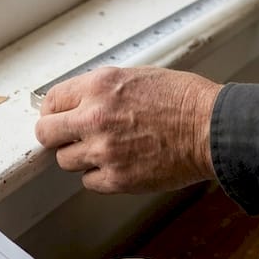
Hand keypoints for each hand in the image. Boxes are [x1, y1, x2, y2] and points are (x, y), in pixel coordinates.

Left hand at [34, 66, 222, 193]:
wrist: (211, 128)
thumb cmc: (184, 100)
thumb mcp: (136, 77)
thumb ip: (102, 91)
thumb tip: (78, 103)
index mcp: (99, 86)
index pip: (51, 102)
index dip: (54, 111)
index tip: (59, 118)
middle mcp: (95, 117)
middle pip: (46, 134)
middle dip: (56, 136)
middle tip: (69, 138)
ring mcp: (103, 150)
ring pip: (66, 161)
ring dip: (81, 157)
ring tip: (106, 150)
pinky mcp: (117, 178)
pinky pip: (89, 182)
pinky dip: (100, 176)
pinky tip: (120, 164)